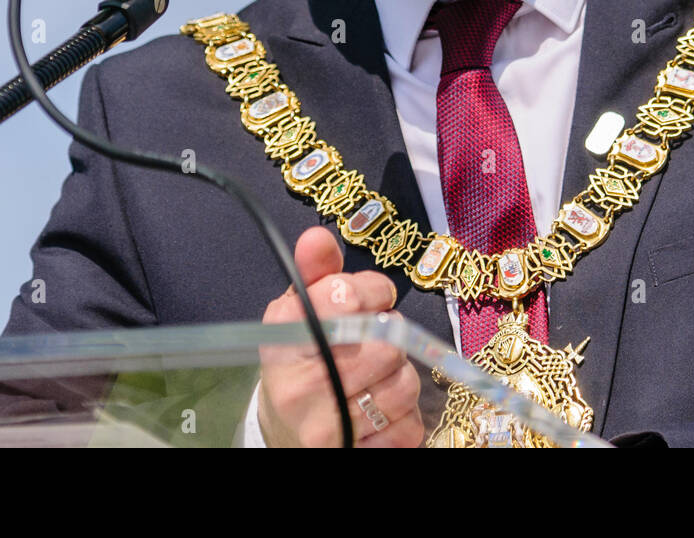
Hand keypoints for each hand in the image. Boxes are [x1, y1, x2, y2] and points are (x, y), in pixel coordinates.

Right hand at [257, 226, 423, 447]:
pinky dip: (403, 418)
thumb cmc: (300, 361)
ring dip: (399, 377)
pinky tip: (378, 413)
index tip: (367, 299)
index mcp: (285, 339)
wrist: (284, 433)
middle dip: (388, 336)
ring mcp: (327, 428)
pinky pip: (410, 427)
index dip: (372, 291)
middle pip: (386, 342)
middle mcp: (301, 386)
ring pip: (405, 384)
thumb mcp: (299, 312)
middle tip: (372, 342)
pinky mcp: (354, 456)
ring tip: (375, 377)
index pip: (350, 296)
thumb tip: (317, 236)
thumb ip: (315, 272)